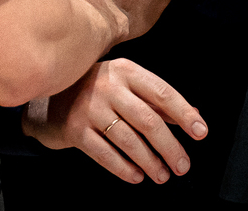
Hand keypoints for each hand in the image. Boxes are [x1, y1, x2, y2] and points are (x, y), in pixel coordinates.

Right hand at [23, 59, 207, 183]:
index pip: (162, 93)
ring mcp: (90, 108)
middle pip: (148, 121)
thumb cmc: (94, 88)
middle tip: (183, 166)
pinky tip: (137, 176)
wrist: (47, 94)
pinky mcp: (75, 130)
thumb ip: (156, 98)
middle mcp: (109, 87)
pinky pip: (105, 153)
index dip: (184, 113)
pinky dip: (123, 168)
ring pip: (128, 140)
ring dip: (150, 162)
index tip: (200, 132)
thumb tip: (193, 115)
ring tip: (162, 175)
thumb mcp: (124, 82)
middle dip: (169, 146)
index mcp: (126, 71)